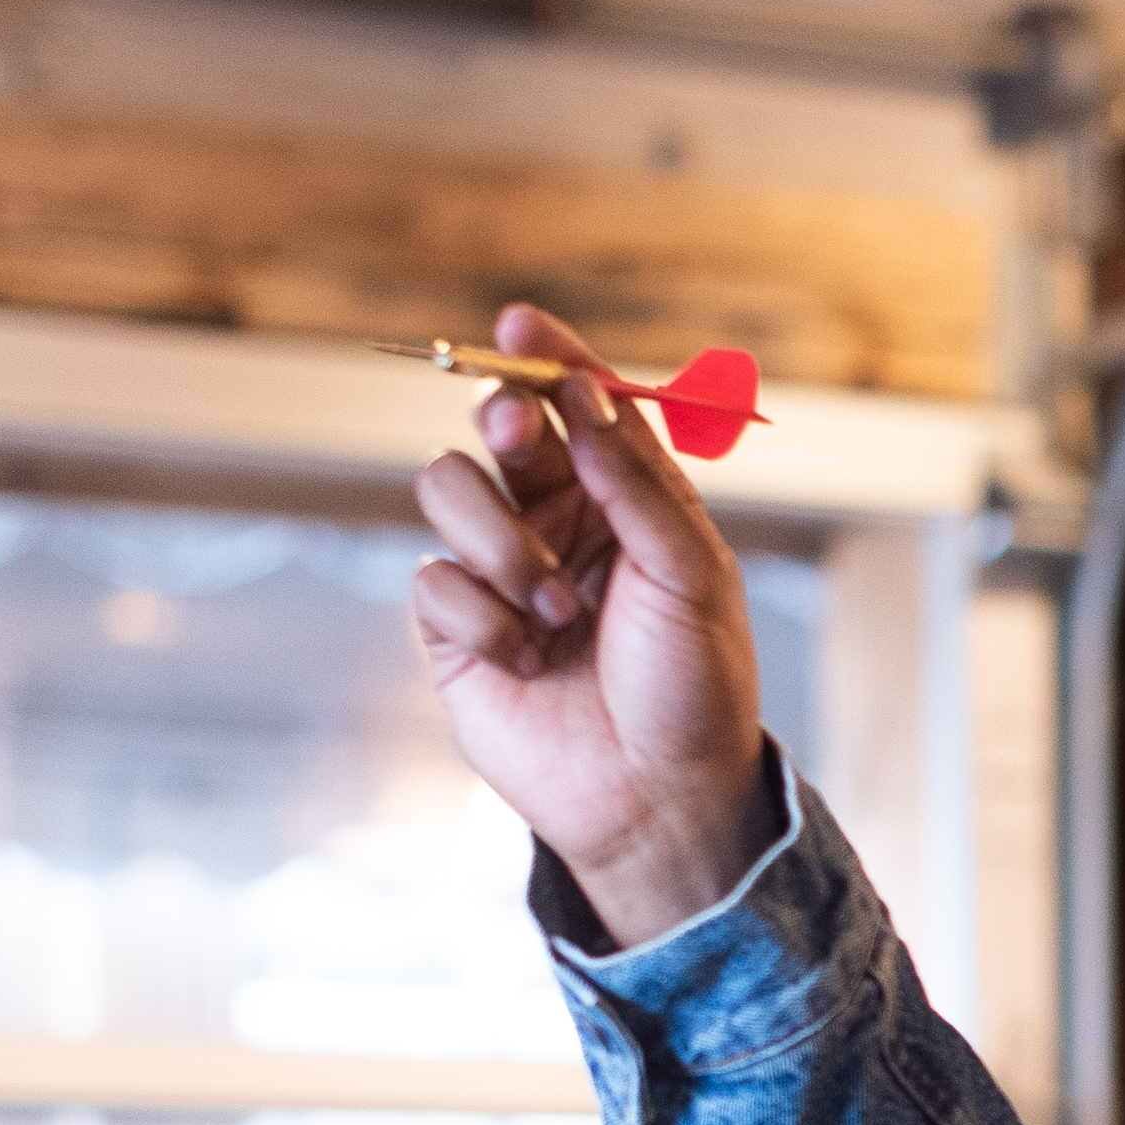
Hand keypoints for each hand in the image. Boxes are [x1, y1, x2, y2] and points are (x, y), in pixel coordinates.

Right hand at [408, 303, 769, 944]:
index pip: (579, 405)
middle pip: (498, 428)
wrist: (658, 800)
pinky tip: (525, 660)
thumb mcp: (690, 574)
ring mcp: (502, 571)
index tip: (521, 323)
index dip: (547, 357)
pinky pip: (430, 578)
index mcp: (628, 500)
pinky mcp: (457, 629)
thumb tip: (581, 395)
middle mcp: (560, 521)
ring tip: (553, 611)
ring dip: (496, 539)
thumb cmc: (694, 689)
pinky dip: (478, 614)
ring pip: (447, 489)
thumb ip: (634, 481)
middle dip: (500, 420)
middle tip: (513, 432)